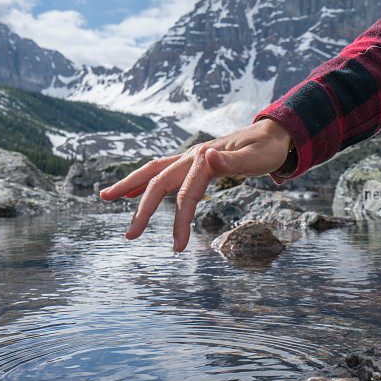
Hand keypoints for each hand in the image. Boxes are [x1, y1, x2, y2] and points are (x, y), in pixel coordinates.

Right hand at [99, 118, 292, 251]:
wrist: (274, 133)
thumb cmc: (268, 148)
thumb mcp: (258, 157)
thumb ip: (233, 160)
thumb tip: (207, 156)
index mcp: (204, 158)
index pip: (186, 194)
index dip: (179, 220)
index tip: (177, 247)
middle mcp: (192, 156)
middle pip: (158, 182)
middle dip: (142, 209)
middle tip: (128, 235)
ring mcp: (190, 158)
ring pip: (153, 172)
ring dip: (130, 186)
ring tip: (105, 197)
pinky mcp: (193, 162)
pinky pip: (163, 172)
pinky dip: (145, 182)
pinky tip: (133, 193)